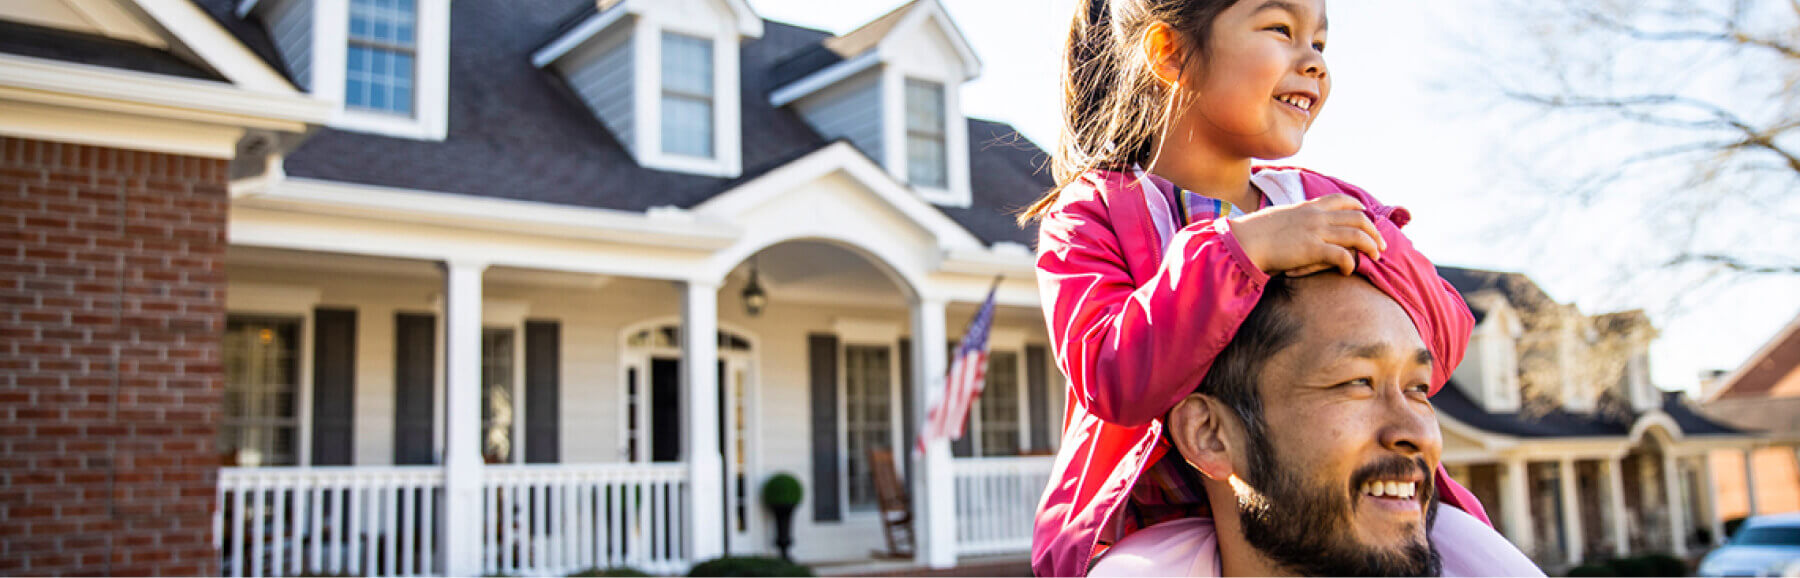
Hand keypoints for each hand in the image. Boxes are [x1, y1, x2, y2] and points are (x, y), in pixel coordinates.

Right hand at [1231, 194, 1385, 275]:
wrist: (1243, 241)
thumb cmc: (1254, 233)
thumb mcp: (1278, 217)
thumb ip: (1294, 219)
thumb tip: (1298, 226)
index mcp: (1308, 207)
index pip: (1342, 200)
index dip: (1359, 208)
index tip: (1366, 218)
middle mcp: (1316, 216)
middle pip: (1358, 217)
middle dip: (1374, 231)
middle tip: (1380, 245)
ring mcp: (1316, 232)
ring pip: (1357, 234)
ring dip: (1371, 246)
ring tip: (1374, 257)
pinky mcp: (1312, 249)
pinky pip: (1342, 255)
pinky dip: (1350, 263)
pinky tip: (1348, 270)